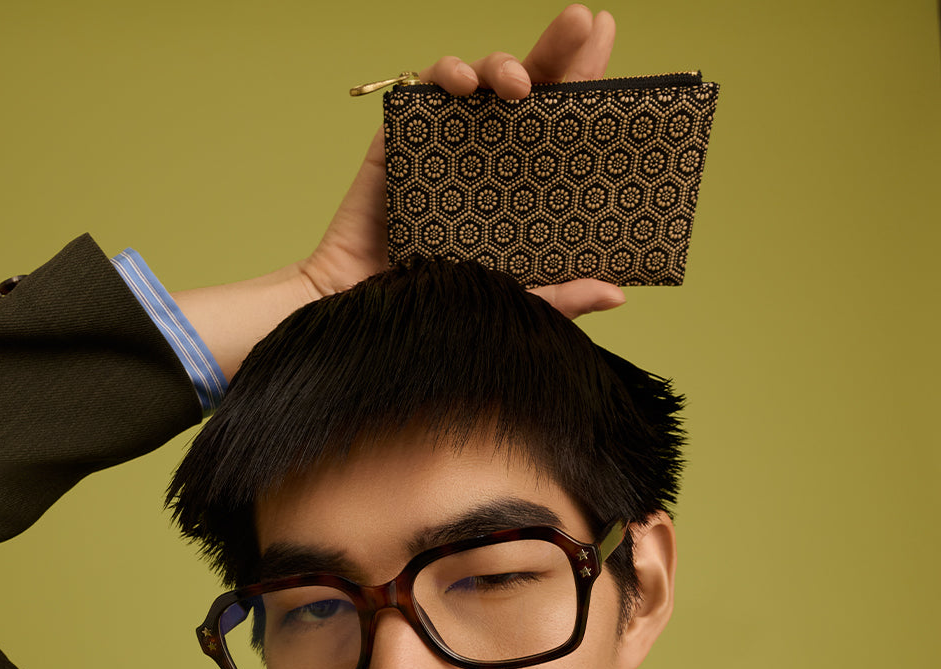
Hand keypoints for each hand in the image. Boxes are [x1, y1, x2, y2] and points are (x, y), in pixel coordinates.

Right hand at [298, 5, 624, 321]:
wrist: (369, 320)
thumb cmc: (438, 311)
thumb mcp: (512, 304)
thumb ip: (561, 296)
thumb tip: (618, 292)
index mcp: (522, 190)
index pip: (563, 127)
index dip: (587, 83)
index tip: (608, 39)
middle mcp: (488, 161)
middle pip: (530, 89)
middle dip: (558, 49)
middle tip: (584, 25)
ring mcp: (446, 147)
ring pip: (480, 82)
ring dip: (502, 64)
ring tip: (520, 83)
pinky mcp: (401, 144)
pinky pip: (422, 92)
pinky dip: (443, 75)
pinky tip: (463, 85)